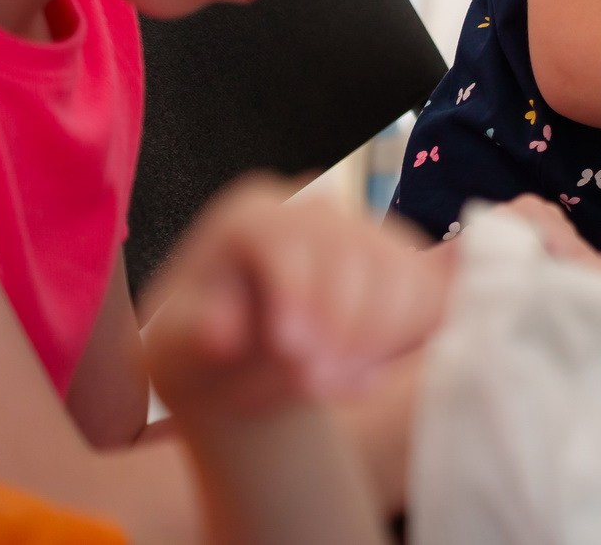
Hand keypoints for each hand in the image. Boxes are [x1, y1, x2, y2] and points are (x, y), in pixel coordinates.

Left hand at [145, 178, 450, 424]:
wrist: (239, 368)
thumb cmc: (202, 351)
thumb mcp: (173, 347)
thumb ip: (193, 335)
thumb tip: (221, 336)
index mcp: (251, 215)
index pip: (286, 235)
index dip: (295, 288)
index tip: (289, 347)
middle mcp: (315, 210)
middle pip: (351, 251)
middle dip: (338, 324)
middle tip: (312, 386)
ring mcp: (368, 235)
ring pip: (398, 274)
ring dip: (373, 340)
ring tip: (332, 389)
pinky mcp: (405, 268)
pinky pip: (427, 296)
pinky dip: (403, 341)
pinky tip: (361, 377)